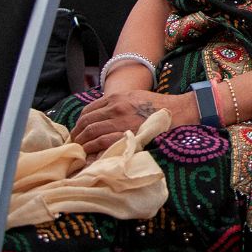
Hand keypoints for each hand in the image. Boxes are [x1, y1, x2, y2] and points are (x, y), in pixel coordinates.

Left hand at [70, 89, 192, 156]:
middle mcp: (115, 107)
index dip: (79, 123)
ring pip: (90, 132)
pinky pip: (100, 142)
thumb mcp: (134, 97)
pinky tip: (89, 154)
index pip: (88, 110)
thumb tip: (100, 117)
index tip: (78, 131)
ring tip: (80, 151)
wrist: (177, 111)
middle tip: (74, 144)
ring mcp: (120, 121)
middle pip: (86, 122)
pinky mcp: (125, 134)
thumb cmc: (158, 106)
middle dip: (77, 134)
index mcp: (116, 98)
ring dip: (82, 143)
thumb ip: (117, 104)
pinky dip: (91, 149)